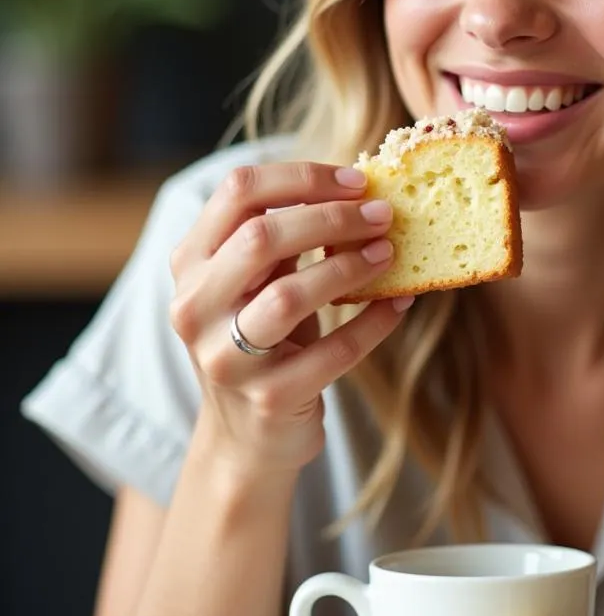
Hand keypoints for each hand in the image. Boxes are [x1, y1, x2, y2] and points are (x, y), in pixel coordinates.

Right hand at [169, 161, 408, 475]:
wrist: (248, 439)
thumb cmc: (264, 342)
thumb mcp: (258, 284)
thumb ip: (285, 238)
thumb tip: (357, 190)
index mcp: (191, 264)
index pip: (237, 192)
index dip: (302, 177)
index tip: (357, 181)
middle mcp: (195, 307)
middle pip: (261, 237)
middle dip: (332, 218)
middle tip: (383, 214)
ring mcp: (226, 357)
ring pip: (289, 295)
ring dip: (350, 267)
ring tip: (390, 253)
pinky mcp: (269, 398)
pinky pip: (333, 352)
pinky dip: (374, 323)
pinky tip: (401, 303)